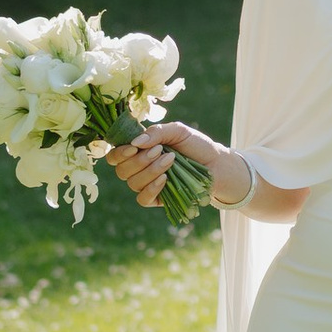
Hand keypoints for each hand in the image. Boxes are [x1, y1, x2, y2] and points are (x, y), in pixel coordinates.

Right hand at [107, 118, 237, 210]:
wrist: (217, 164)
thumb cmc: (196, 145)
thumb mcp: (177, 131)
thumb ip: (156, 132)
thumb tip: (135, 143)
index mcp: (139, 151)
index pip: (115, 156)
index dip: (118, 153)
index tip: (134, 147)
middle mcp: (139, 169)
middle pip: (121, 170)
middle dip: (139, 160)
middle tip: (161, 151)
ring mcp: (147, 185)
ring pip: (133, 183)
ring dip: (150, 170)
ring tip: (170, 160)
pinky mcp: (157, 200)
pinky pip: (143, 199)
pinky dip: (152, 188)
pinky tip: (165, 179)